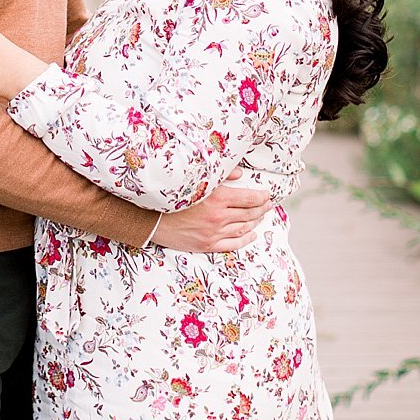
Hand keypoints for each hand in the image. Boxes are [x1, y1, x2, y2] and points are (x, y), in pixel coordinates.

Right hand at [149, 180, 272, 252]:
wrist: (151, 217)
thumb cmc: (172, 195)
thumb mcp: (196, 179)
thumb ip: (220, 175)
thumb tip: (240, 174)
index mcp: (217, 198)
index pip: (249, 198)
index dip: (262, 197)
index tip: (268, 194)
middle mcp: (218, 217)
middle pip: (249, 213)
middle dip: (262, 208)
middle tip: (269, 204)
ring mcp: (213, 233)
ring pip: (243, 228)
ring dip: (256, 221)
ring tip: (261, 216)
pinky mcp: (207, 245)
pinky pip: (233, 244)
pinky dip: (245, 239)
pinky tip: (252, 234)